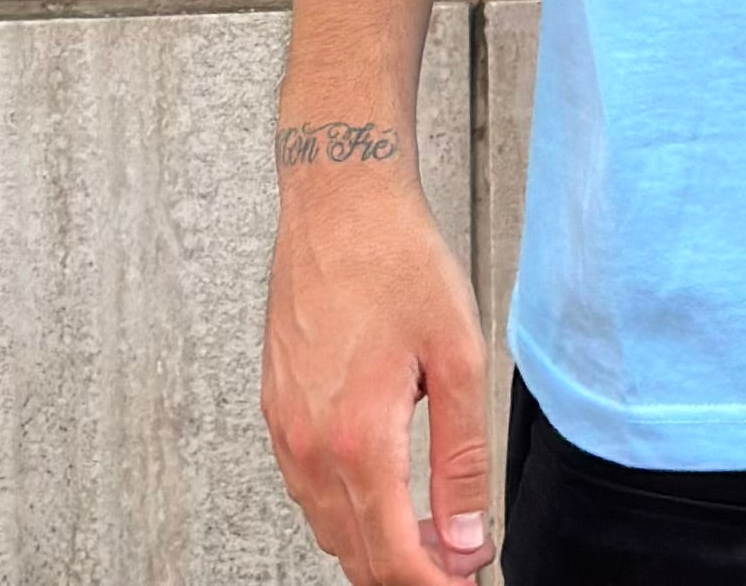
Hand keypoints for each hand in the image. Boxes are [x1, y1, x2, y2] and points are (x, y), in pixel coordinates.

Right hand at [263, 163, 495, 585]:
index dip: (432, 585)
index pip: (391, 556)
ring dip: (374, 543)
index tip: (464, 584)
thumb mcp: (457, 355)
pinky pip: (306, 487)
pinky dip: (343, 508)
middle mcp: (309, 444)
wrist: (339, 198)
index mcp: (357, 438)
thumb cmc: (396, 258)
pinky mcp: (276, 407)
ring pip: (326, 526)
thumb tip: (469, 537)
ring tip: (428, 530)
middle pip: (354, 554)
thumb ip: (462, 458)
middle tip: (455, 561)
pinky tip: (381, 486)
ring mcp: (285, 428)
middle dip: (406, 572)